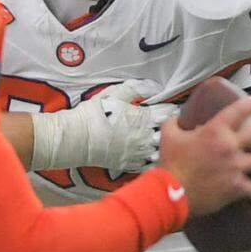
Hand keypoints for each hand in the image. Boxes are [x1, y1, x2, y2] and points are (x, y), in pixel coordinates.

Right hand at [29, 79, 164, 171]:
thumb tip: (155, 86)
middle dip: (173, 128)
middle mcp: (146, 138)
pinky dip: (153, 158)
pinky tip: (149, 151)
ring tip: (162, 138)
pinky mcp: (131, 165)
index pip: (170, 114)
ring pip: (163, 151)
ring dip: (164, 144)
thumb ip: (137, 88)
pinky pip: (150, 164)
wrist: (76, 139)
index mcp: (145, 119)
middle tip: (171, 122)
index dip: (173, 109)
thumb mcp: (115, 93)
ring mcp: (139, 154)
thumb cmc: (94, 114)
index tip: (172, 106)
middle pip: (170, 134)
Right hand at [157, 97, 250, 216]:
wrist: (172, 191)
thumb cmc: (171, 163)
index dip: (248, 104)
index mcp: (215, 130)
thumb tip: (177, 120)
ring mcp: (237, 167)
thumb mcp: (169, 135)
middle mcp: (231, 146)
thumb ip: (175, 124)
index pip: (237, 111)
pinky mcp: (238, 187)